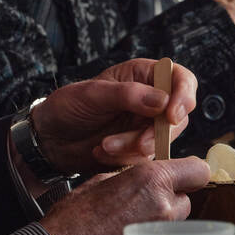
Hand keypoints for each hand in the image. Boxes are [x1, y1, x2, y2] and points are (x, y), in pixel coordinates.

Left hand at [33, 60, 198, 173]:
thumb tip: (163, 101)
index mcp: (144, 75)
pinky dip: (125, 159)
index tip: (171, 116)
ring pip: (162, 140)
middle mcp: (151, 99)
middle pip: (178, 116)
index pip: (181, 79)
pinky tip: (102, 153)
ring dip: (135, 147)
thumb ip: (128, 95)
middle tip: (137, 144)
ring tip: (105, 146)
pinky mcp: (138, 148)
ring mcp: (146, 125)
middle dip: (156, 133)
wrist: (51, 139)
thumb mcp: (94, 94)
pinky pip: (146, 158)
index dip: (183, 96)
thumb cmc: (69, 106)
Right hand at [40, 158, 210, 234]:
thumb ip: (135, 174)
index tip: (183, 172)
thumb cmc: (75, 215)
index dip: (191, 170)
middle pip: (186, 197)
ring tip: (133, 216)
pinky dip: (152, 233)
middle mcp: (163, 206)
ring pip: (175, 218)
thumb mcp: (104, 179)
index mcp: (152, 180)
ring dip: (161, 215)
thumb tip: (148, 174)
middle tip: (146, 196)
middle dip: (171, 195)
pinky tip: (129, 232)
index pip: (199, 171)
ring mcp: (160, 234)